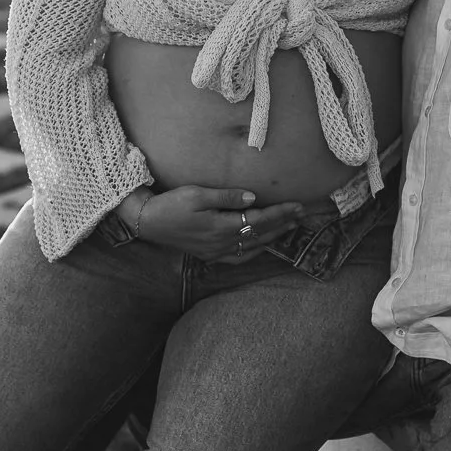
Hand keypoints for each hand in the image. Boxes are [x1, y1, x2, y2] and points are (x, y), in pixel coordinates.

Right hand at [134, 184, 302, 256]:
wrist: (148, 222)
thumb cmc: (171, 203)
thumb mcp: (198, 193)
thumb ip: (227, 197)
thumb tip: (253, 198)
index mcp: (222, 226)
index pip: (260, 220)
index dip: (281, 213)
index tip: (298, 206)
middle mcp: (222, 243)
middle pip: (260, 234)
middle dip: (283, 224)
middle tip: (302, 215)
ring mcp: (216, 252)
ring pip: (253, 247)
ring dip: (273, 237)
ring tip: (289, 228)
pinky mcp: (209, 255)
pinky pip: (239, 257)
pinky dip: (254, 251)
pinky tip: (262, 246)